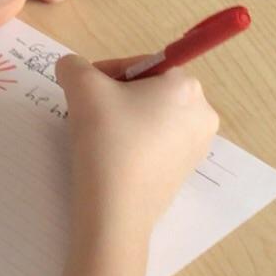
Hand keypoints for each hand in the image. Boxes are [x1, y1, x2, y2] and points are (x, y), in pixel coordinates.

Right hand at [57, 56, 217, 230]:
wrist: (117, 210)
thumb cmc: (107, 140)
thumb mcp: (81, 87)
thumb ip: (74, 66)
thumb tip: (73, 69)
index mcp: (185, 85)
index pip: (139, 65)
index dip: (105, 74)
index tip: (83, 94)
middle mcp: (202, 112)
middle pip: (148, 90)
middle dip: (116, 97)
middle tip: (89, 114)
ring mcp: (198, 145)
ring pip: (152, 117)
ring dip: (125, 119)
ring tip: (100, 137)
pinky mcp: (186, 171)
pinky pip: (157, 144)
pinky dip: (136, 143)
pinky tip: (115, 158)